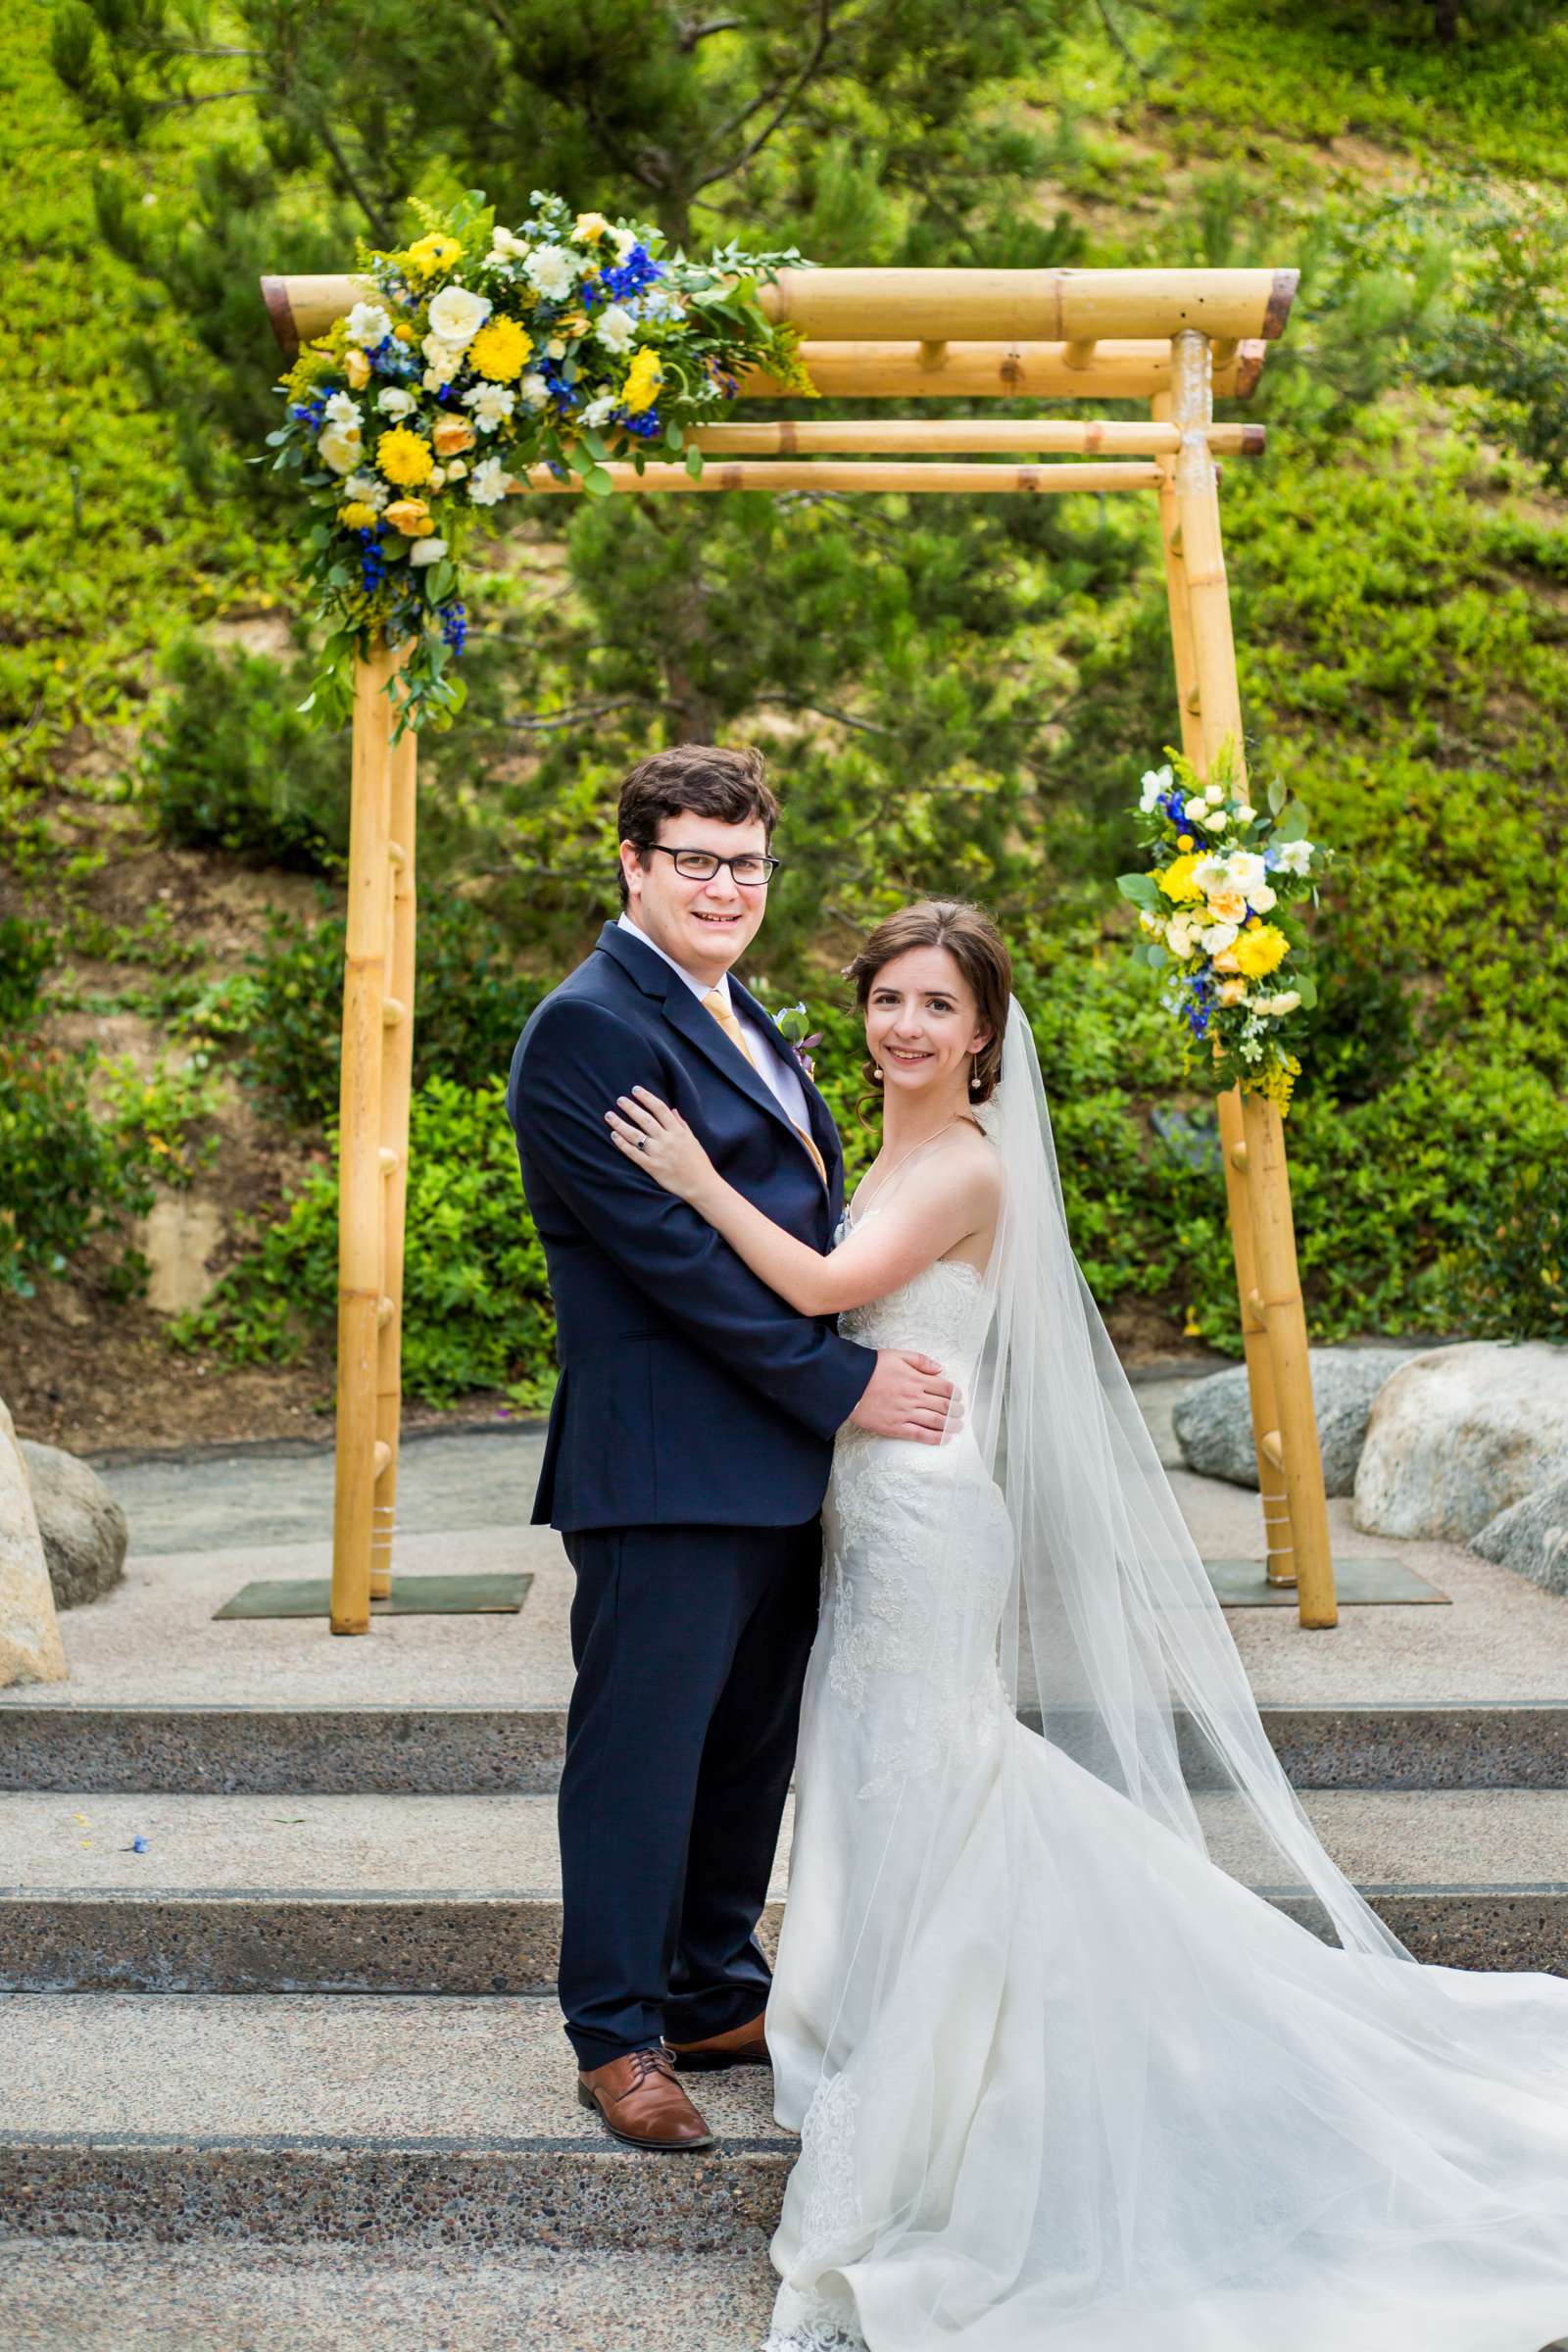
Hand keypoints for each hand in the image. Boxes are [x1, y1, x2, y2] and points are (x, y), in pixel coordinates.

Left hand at [606, 1086, 716, 1205]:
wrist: (701, 1185)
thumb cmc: (698, 1162)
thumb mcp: (693, 1140)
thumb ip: (682, 1124)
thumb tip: (673, 1110)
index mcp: (678, 1131)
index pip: (660, 1109)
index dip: (647, 1098)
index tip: (636, 1090)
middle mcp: (667, 1140)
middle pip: (645, 1119)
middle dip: (631, 1108)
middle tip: (620, 1100)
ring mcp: (658, 1154)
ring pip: (635, 1135)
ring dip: (620, 1124)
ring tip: (609, 1115)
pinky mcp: (652, 1167)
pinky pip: (634, 1153)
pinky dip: (622, 1144)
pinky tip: (614, 1135)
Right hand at [850, 1351, 962, 1446]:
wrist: (848, 1385)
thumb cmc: (871, 1368)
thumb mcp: (897, 1355)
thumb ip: (920, 1360)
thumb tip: (939, 1368)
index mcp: (916, 1379)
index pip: (944, 1388)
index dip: (955, 1393)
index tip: (959, 1396)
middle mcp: (914, 1397)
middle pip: (944, 1406)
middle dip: (956, 1410)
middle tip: (961, 1413)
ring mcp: (906, 1414)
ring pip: (936, 1422)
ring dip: (951, 1425)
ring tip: (957, 1426)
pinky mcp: (896, 1427)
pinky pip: (920, 1435)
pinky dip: (935, 1438)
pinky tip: (943, 1438)